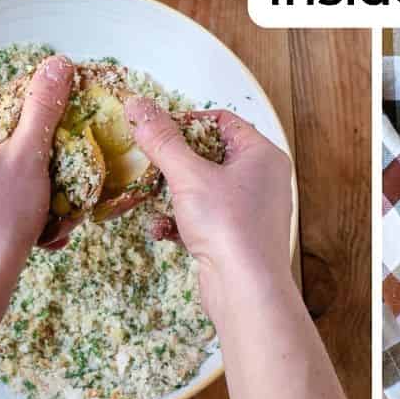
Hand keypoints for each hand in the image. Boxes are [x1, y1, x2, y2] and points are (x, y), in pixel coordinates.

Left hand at [0, 55, 72, 300]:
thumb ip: (44, 105)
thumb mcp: (30, 153)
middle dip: (26, 159)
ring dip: (17, 185)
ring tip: (46, 205)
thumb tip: (58, 63)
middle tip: (53, 174)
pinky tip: (26, 226)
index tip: (55, 138)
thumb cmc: (2, 215)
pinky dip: (0, 207)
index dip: (31, 121)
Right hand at [125, 100, 292, 316]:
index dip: (187, 123)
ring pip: (204, 190)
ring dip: (175, 195)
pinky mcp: (237, 239)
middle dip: (177, 164)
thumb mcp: (189, 176)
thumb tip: (137, 106)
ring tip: (153, 198)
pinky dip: (182, 222)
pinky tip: (162, 231)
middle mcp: (262, 179)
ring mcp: (251, 210)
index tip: (157, 132)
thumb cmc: (228, 226)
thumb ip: (162, 140)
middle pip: (211, 156)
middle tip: (150, 165)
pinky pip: (205, 219)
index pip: (221, 122)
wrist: (246, 292)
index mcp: (262, 154)